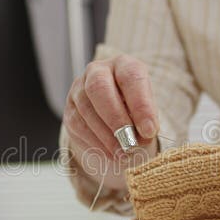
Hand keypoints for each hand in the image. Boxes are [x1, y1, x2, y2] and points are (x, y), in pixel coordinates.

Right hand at [63, 55, 159, 179]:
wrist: (116, 120)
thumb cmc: (136, 112)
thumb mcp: (147, 111)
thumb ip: (146, 120)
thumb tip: (142, 136)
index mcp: (123, 65)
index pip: (130, 77)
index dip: (140, 104)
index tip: (149, 130)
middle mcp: (98, 71)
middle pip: (99, 88)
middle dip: (116, 118)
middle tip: (131, 142)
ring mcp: (79, 89)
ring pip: (87, 109)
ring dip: (107, 136)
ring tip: (124, 153)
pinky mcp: (70, 110)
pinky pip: (79, 125)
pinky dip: (97, 143)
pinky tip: (111, 154)